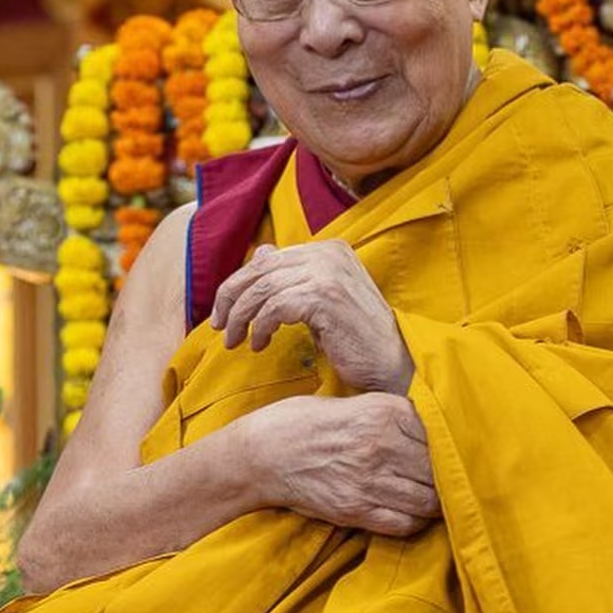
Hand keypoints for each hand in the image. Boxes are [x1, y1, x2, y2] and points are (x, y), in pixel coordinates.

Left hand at [211, 241, 414, 393]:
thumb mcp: (323, 299)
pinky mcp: (324, 296)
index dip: (239, 283)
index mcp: (329, 249)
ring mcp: (328, 272)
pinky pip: (274, 307)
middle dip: (231, 298)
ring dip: (241, 317)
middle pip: (261, 269)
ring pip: (262, 288)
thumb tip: (261, 252)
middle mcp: (328, 253)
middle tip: (219, 326)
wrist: (393, 363)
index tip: (224, 311)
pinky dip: (260, 327)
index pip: (269, 258)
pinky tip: (260, 345)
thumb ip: (294, 275)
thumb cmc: (357, 337)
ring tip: (235, 341)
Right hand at [242, 393, 438, 536]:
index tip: (453, 452)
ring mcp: (369, 480)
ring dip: (436, 502)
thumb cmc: (303, 422)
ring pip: (429, 500)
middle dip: (448, 475)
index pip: (441, 433)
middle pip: (439, 468)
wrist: (260, 454)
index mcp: (384, 411)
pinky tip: (410, 512)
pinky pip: (405, 523)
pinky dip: (414, 521)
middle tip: (452, 479)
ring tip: (434, 497)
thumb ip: (392, 415)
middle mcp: (381, 444)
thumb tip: (432, 430)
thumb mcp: (352, 402)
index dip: (451, 445)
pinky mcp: (355, 509)